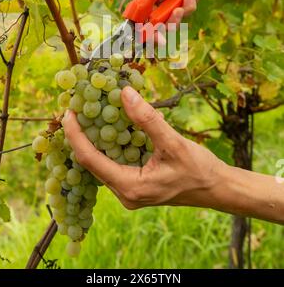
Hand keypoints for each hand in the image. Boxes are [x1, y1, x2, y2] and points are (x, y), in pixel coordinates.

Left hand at [62, 86, 224, 209]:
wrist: (217, 188)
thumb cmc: (199, 169)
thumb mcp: (173, 142)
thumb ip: (148, 119)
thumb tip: (124, 93)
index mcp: (130, 188)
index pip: (90, 160)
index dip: (75, 136)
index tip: (68, 112)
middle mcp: (125, 193)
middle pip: (92, 162)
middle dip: (82, 135)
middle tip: (77, 107)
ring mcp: (129, 190)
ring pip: (103, 162)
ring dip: (96, 138)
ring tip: (89, 112)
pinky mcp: (136, 184)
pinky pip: (115, 162)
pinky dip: (112, 143)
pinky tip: (112, 124)